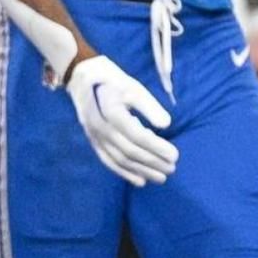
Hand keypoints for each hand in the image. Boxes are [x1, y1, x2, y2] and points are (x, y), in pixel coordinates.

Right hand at [64, 55, 178, 185]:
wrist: (82, 77)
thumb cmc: (113, 81)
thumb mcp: (133, 87)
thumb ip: (149, 106)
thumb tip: (166, 125)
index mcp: (110, 110)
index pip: (137, 135)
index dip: (157, 147)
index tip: (175, 155)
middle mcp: (99, 126)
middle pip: (129, 150)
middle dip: (153, 162)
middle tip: (172, 168)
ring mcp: (94, 135)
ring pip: (119, 159)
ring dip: (142, 170)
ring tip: (161, 178)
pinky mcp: (92, 141)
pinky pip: (107, 160)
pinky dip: (124, 172)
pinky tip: (140, 181)